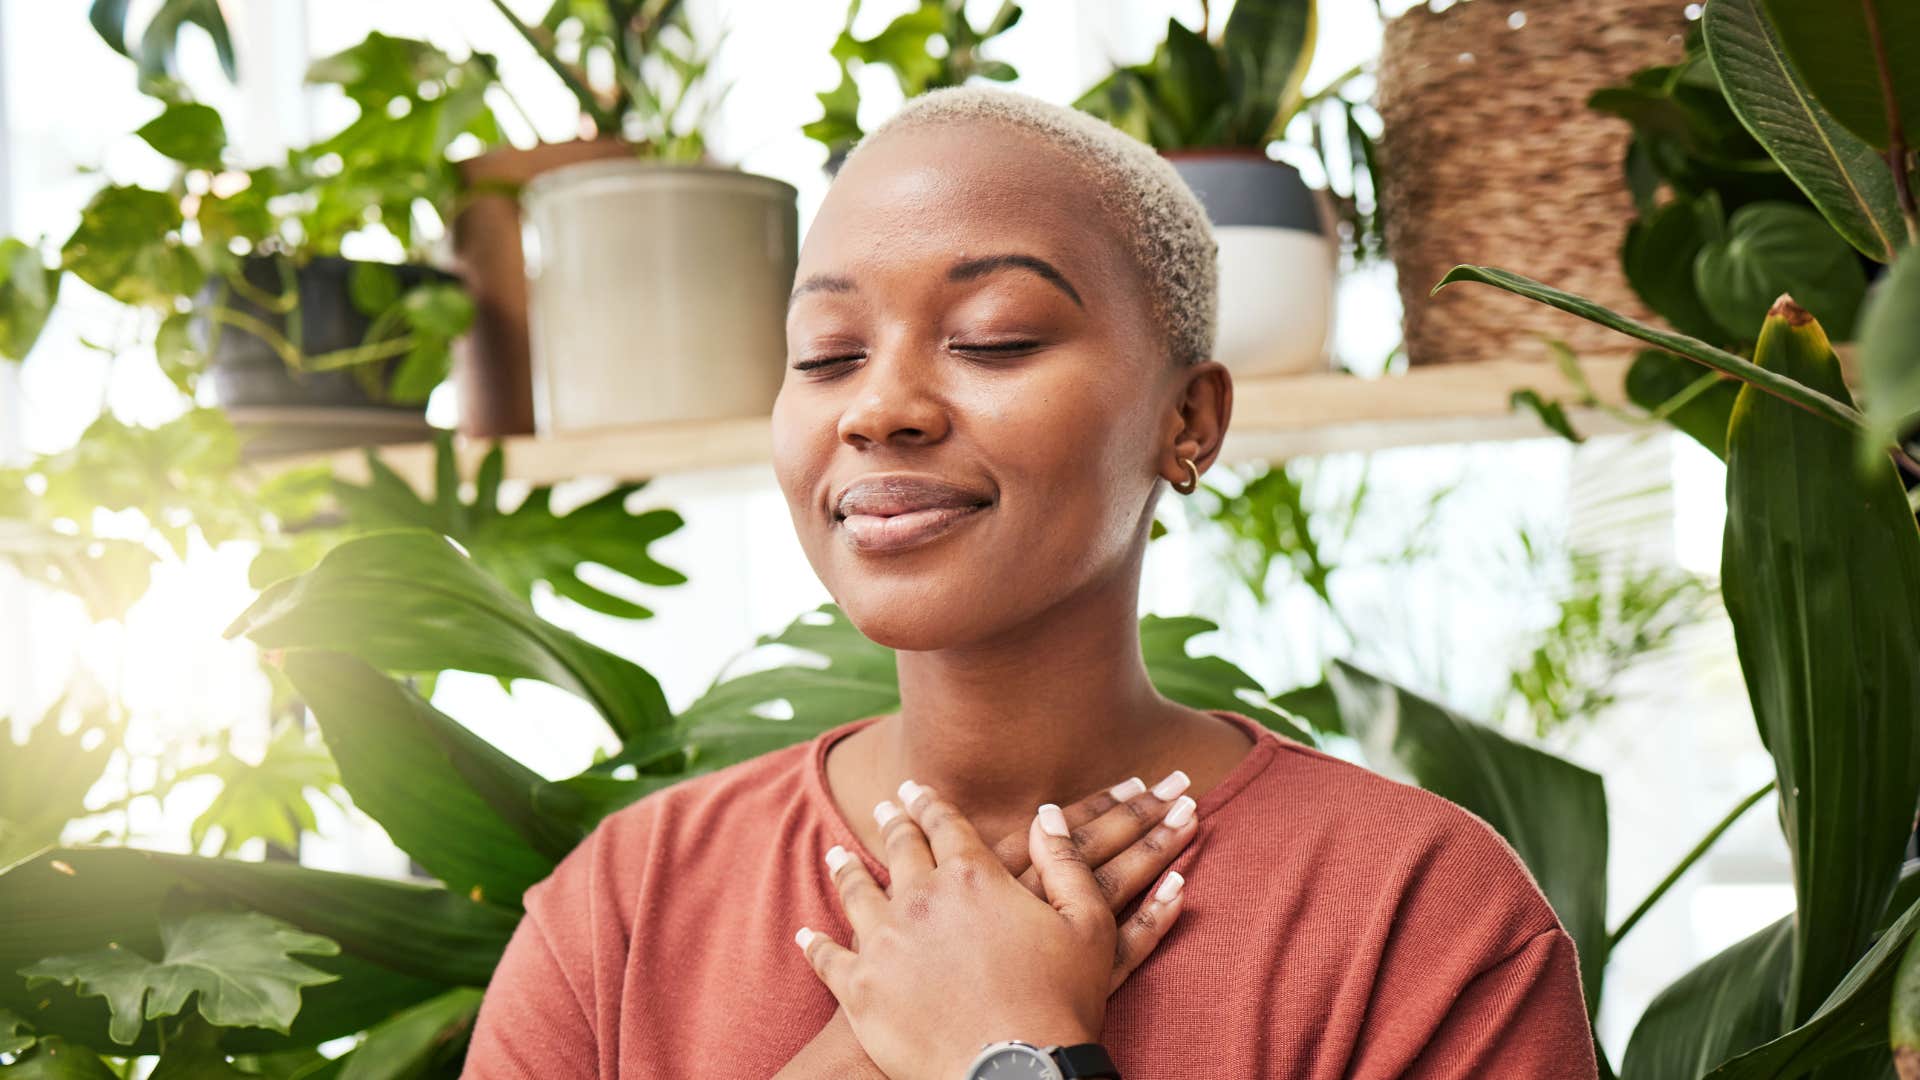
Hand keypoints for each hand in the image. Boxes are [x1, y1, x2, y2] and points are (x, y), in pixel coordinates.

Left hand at [794, 779, 1195, 1079]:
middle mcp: (920, 898)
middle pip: (899, 849)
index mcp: (972, 876)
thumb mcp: (1087, 926)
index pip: (945, 825)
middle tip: (886, 809)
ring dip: (847, 871)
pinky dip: (816, 945)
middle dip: (893, 824)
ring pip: (856, 893)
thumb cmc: (1060, 1004)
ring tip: (837, 856)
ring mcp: (884, 942)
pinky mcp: (859, 989)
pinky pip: (828, 958)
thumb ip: (1066, 864)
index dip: (930, 804)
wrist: (1014, 1074)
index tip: (917, 790)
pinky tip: (808, 935)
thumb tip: (1047, 815)